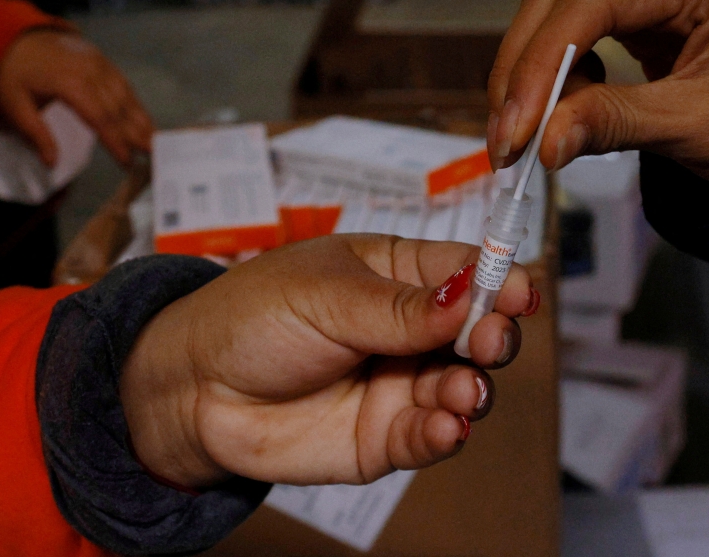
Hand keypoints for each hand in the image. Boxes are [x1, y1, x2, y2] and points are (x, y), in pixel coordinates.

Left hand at [0, 29, 152, 165]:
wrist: (20, 36)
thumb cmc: (16, 73)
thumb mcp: (14, 104)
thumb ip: (35, 134)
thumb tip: (51, 163)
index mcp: (69, 82)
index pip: (99, 117)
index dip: (115, 141)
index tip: (126, 161)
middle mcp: (91, 71)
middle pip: (119, 108)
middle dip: (137, 133)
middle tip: (154, 154)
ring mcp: (100, 64)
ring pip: (127, 97)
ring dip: (143, 121)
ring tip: (154, 142)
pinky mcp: (105, 63)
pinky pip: (125, 86)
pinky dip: (137, 105)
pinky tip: (144, 121)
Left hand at [120, 235, 535, 488]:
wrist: (190, 389)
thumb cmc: (249, 318)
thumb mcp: (326, 297)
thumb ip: (399, 308)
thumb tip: (468, 296)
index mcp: (398, 275)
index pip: (466, 272)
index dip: (498, 280)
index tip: (518, 294)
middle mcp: (410, 331)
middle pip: (478, 332)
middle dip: (494, 337)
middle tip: (491, 341)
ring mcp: (400, 384)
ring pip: (462, 387)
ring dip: (473, 389)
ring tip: (462, 391)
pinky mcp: (384, 437)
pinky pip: (429, 436)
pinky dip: (445, 434)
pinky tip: (446, 427)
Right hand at [487, 0, 708, 189]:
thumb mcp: (702, 128)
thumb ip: (618, 124)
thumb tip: (543, 141)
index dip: (542, 61)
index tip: (518, 125)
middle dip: (525, 66)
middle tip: (508, 135)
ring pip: (558, 7)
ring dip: (531, 68)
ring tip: (530, 130)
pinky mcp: (641, 12)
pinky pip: (576, 28)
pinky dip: (555, 71)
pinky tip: (564, 106)